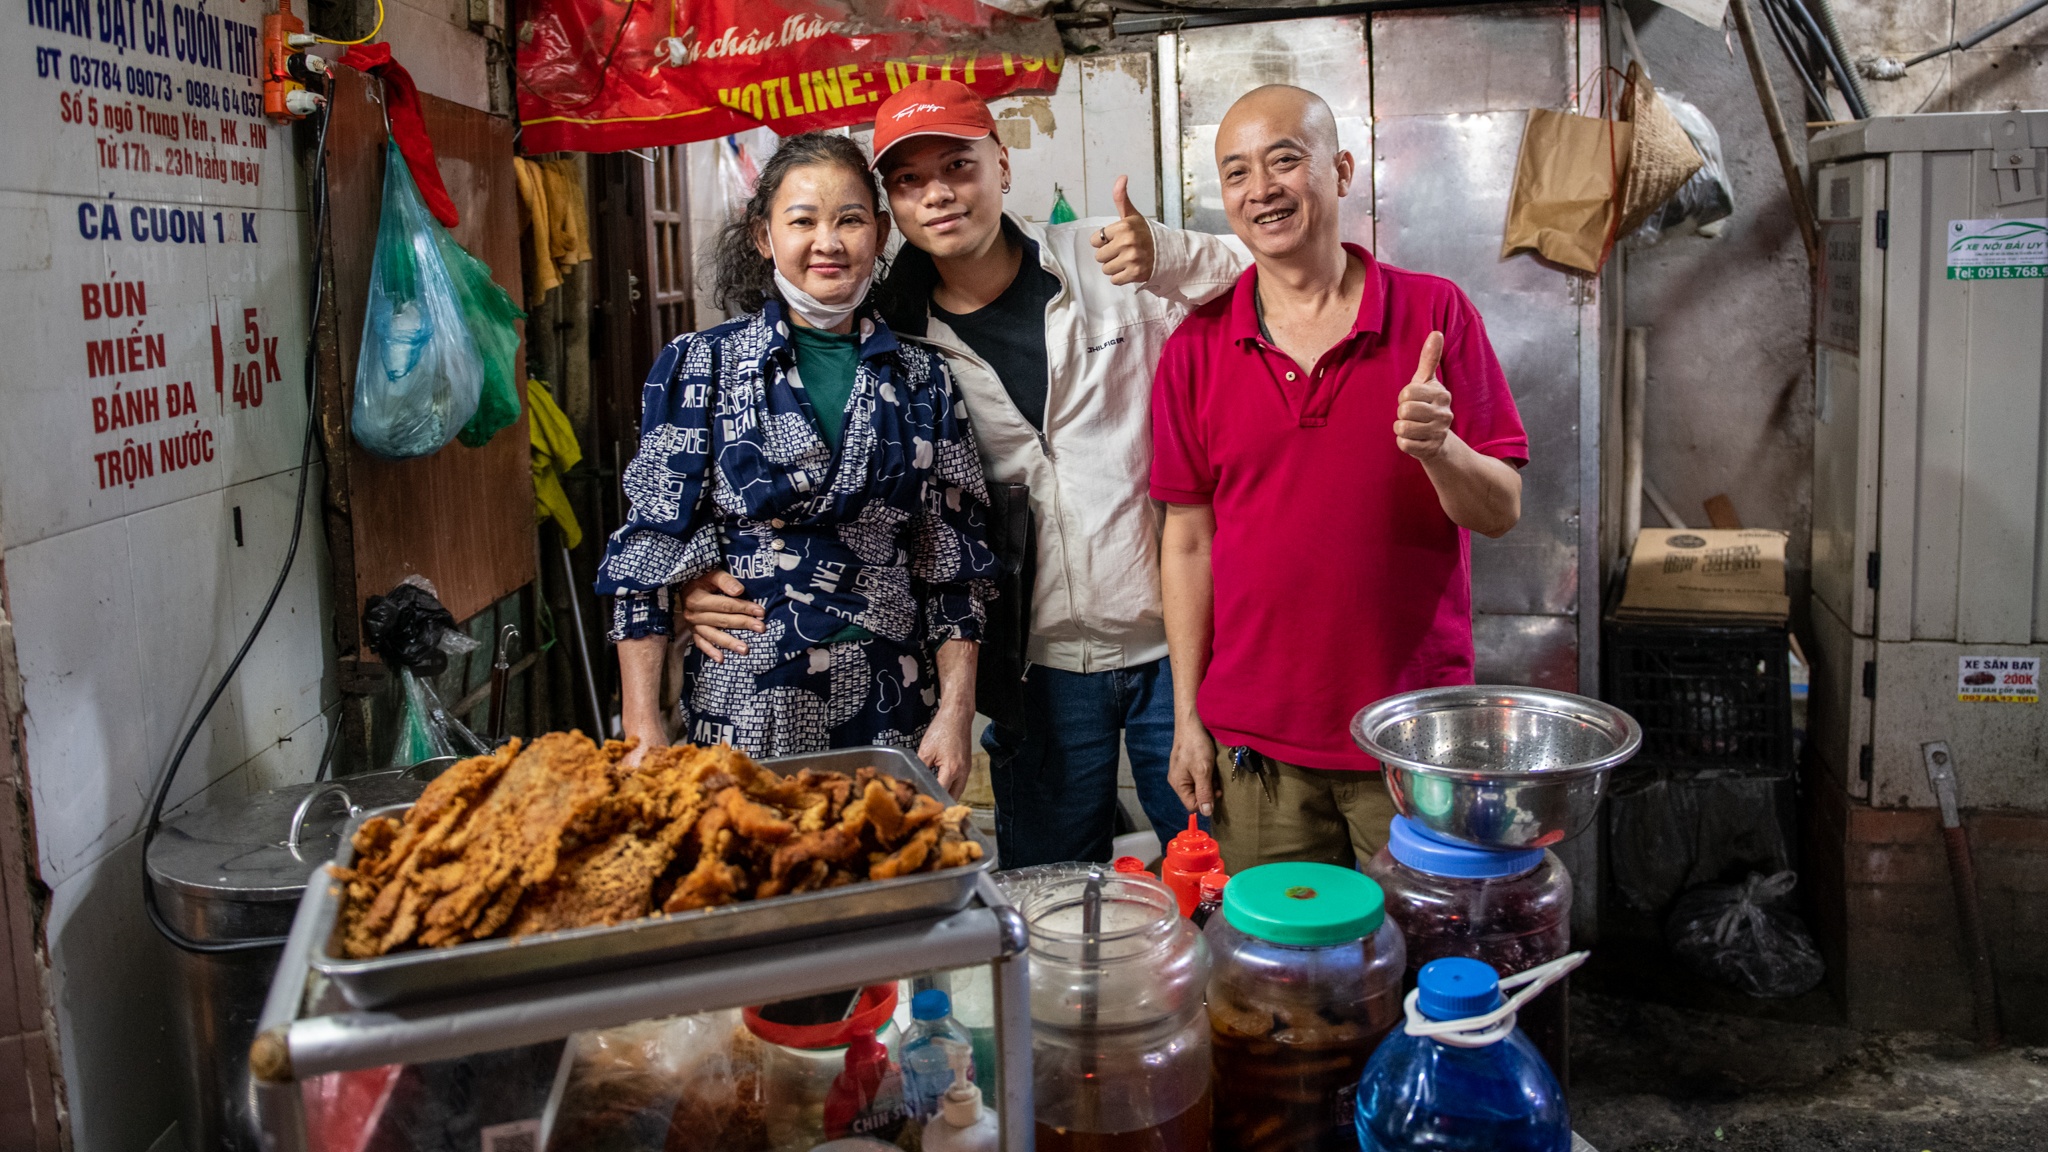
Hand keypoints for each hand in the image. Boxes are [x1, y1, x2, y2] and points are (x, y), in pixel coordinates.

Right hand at [680, 569, 762, 661]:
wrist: (683, 584)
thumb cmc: (700, 578)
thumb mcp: (711, 574)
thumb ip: (725, 581)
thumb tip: (740, 591)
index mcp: (698, 599)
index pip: (726, 605)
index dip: (744, 608)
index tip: (761, 611)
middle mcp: (694, 614)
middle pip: (723, 621)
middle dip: (743, 624)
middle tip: (761, 629)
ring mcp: (693, 625)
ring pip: (713, 635)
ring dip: (729, 643)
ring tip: (745, 650)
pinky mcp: (692, 632)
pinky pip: (701, 643)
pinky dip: (710, 652)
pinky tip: (721, 659)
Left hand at [918, 709, 975, 797]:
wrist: (957, 716)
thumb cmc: (942, 729)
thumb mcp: (925, 750)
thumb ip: (920, 768)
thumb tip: (914, 780)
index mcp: (951, 770)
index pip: (941, 793)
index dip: (931, 800)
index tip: (921, 805)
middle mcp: (962, 773)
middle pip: (952, 797)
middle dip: (941, 803)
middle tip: (928, 807)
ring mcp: (967, 769)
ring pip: (958, 791)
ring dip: (947, 796)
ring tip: (933, 799)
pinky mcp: (967, 765)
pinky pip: (960, 783)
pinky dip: (952, 787)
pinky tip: (941, 786)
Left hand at [1089, 176, 1153, 285]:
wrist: (1167, 253)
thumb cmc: (1146, 234)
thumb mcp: (1132, 215)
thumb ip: (1121, 197)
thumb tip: (1122, 177)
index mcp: (1124, 226)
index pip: (1095, 240)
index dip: (1104, 241)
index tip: (1116, 240)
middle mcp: (1127, 242)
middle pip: (1099, 256)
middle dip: (1109, 255)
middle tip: (1123, 251)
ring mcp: (1131, 259)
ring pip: (1106, 269)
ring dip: (1114, 267)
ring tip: (1127, 260)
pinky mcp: (1135, 274)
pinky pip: (1114, 280)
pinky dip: (1121, 277)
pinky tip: (1131, 269)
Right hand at [1168, 721, 1217, 816]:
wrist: (1193, 721)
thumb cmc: (1196, 745)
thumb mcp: (1203, 770)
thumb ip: (1204, 792)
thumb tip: (1206, 813)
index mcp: (1178, 784)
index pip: (1192, 806)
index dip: (1206, 802)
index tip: (1218, 791)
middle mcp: (1179, 780)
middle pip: (1196, 796)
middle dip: (1209, 791)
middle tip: (1218, 780)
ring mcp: (1183, 771)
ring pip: (1200, 786)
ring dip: (1210, 781)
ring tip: (1215, 770)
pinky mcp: (1189, 764)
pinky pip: (1200, 776)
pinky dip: (1208, 773)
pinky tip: (1212, 764)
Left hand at [1393, 331, 1452, 461]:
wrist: (1437, 439)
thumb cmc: (1427, 404)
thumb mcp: (1426, 382)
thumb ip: (1429, 358)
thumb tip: (1436, 333)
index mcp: (1442, 394)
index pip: (1408, 392)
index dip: (1404, 396)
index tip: (1412, 399)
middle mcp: (1444, 414)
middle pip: (1404, 410)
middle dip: (1401, 412)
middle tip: (1412, 414)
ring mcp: (1438, 433)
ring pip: (1402, 428)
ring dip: (1400, 427)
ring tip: (1411, 426)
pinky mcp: (1429, 449)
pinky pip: (1403, 444)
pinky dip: (1403, 442)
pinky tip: (1413, 439)